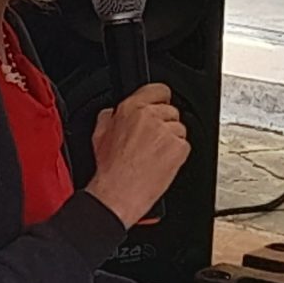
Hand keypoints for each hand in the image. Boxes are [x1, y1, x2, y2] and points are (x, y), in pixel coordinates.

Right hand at [89, 85, 189, 226]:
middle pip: (171, 111)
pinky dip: (176, 153)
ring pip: (179, 128)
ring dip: (171, 139)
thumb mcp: (99, 134)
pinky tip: (161, 162)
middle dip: (164, 123)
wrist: (118, 193)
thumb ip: (111, 116)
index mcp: (132, 109)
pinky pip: (184, 145)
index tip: (159, 104)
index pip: (158, 89)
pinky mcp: (180, 149)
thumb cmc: (109, 169)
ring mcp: (168, 133)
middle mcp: (152, 117)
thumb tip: (115, 112)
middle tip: (152, 140)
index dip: (159, 98)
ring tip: (155, 154)